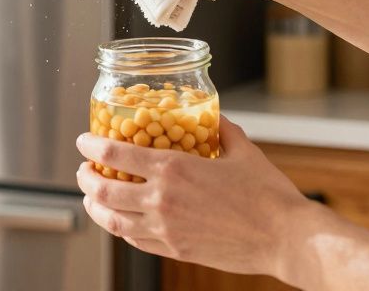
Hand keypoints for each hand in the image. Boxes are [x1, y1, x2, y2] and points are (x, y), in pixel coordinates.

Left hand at [76, 117, 313, 279]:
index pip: (115, 153)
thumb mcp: (242, 150)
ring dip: (95, 206)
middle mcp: (162, 200)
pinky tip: (121, 221)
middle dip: (85, 178)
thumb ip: (221, 130)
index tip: (83, 141)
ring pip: (113, 220)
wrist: (285, 238)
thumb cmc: (268, 195)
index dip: (91, 145)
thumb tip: (212, 117)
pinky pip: (135, 240)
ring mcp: (166, 229)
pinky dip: (121, 228)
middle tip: (84, 171)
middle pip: (103, 189)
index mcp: (173, 169)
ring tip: (91, 198)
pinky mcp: (175, 251)